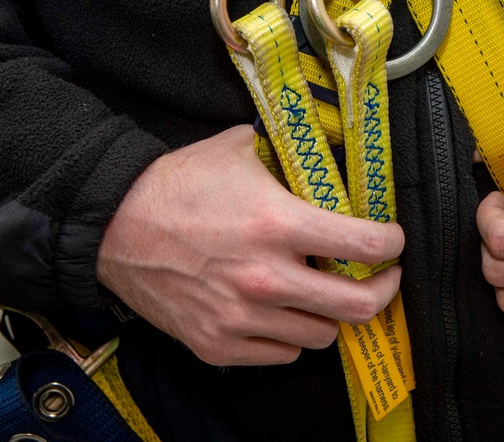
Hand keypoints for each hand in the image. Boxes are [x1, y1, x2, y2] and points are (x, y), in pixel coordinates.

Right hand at [97, 125, 403, 365]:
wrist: (111, 225)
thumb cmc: (175, 185)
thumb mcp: (238, 150)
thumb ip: (286, 155)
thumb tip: (319, 152)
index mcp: (278, 225)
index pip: (366, 245)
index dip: (392, 243)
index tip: (392, 240)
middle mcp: (267, 278)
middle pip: (360, 306)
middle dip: (383, 290)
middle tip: (381, 277)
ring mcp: (242, 318)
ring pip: (323, 335)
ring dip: (331, 313)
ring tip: (323, 293)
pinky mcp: (218, 345)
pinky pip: (282, 354)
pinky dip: (291, 335)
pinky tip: (282, 312)